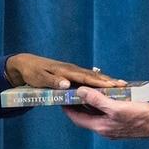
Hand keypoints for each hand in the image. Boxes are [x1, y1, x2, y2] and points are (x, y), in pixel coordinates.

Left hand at [5, 54, 125, 88]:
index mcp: (66, 71)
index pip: (85, 78)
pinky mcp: (71, 73)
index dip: (99, 82)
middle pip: (93, 76)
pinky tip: (105, 85)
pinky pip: (87, 77)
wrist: (25, 63)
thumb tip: (66, 84)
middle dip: (108, 81)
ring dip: (105, 80)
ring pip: (92, 76)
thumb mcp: (38, 78)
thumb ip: (52, 82)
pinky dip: (97, 80)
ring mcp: (72, 70)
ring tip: (120, 85)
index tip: (112, 85)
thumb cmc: (32, 72)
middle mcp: (71, 70)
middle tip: (123, 85)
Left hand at [63, 87, 148, 138]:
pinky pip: (106, 112)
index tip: (61, 99)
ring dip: (91, 102)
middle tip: (72, 91)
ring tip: (86, 90)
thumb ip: (96, 100)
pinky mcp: (122, 122)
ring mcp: (114, 126)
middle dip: (79, 104)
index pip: (77, 118)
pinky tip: (105, 94)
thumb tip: (80, 92)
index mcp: (101, 127)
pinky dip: (102, 103)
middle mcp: (105, 128)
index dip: (68, 109)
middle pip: (86, 116)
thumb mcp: (116, 106)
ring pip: (97, 113)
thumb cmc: (139, 116)